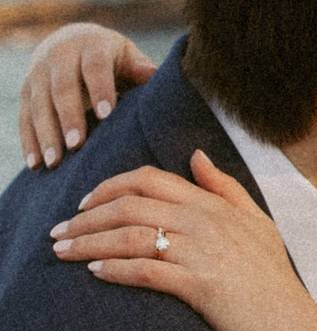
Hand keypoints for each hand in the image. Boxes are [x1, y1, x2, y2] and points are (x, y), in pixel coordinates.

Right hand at [20, 23, 156, 169]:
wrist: (72, 41)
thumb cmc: (112, 59)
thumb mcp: (128, 57)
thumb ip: (140, 69)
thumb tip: (153, 76)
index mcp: (92, 46)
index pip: (95, 67)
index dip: (100, 89)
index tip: (106, 115)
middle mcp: (60, 56)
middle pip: (62, 87)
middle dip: (69, 116)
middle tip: (77, 144)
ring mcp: (39, 73)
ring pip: (39, 104)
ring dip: (46, 135)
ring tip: (55, 162)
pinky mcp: (27, 91)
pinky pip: (25, 117)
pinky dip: (29, 141)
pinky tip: (35, 164)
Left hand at [50, 151, 316, 330]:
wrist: (288, 329)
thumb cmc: (274, 282)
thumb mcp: (259, 225)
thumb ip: (227, 189)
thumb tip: (197, 156)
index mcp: (216, 206)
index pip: (150, 180)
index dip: (110, 186)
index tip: (85, 203)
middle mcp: (206, 222)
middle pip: (131, 204)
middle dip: (87, 216)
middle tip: (61, 231)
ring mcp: (203, 253)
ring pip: (131, 235)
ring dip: (89, 242)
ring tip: (64, 252)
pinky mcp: (199, 285)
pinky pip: (146, 270)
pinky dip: (115, 269)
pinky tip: (95, 273)